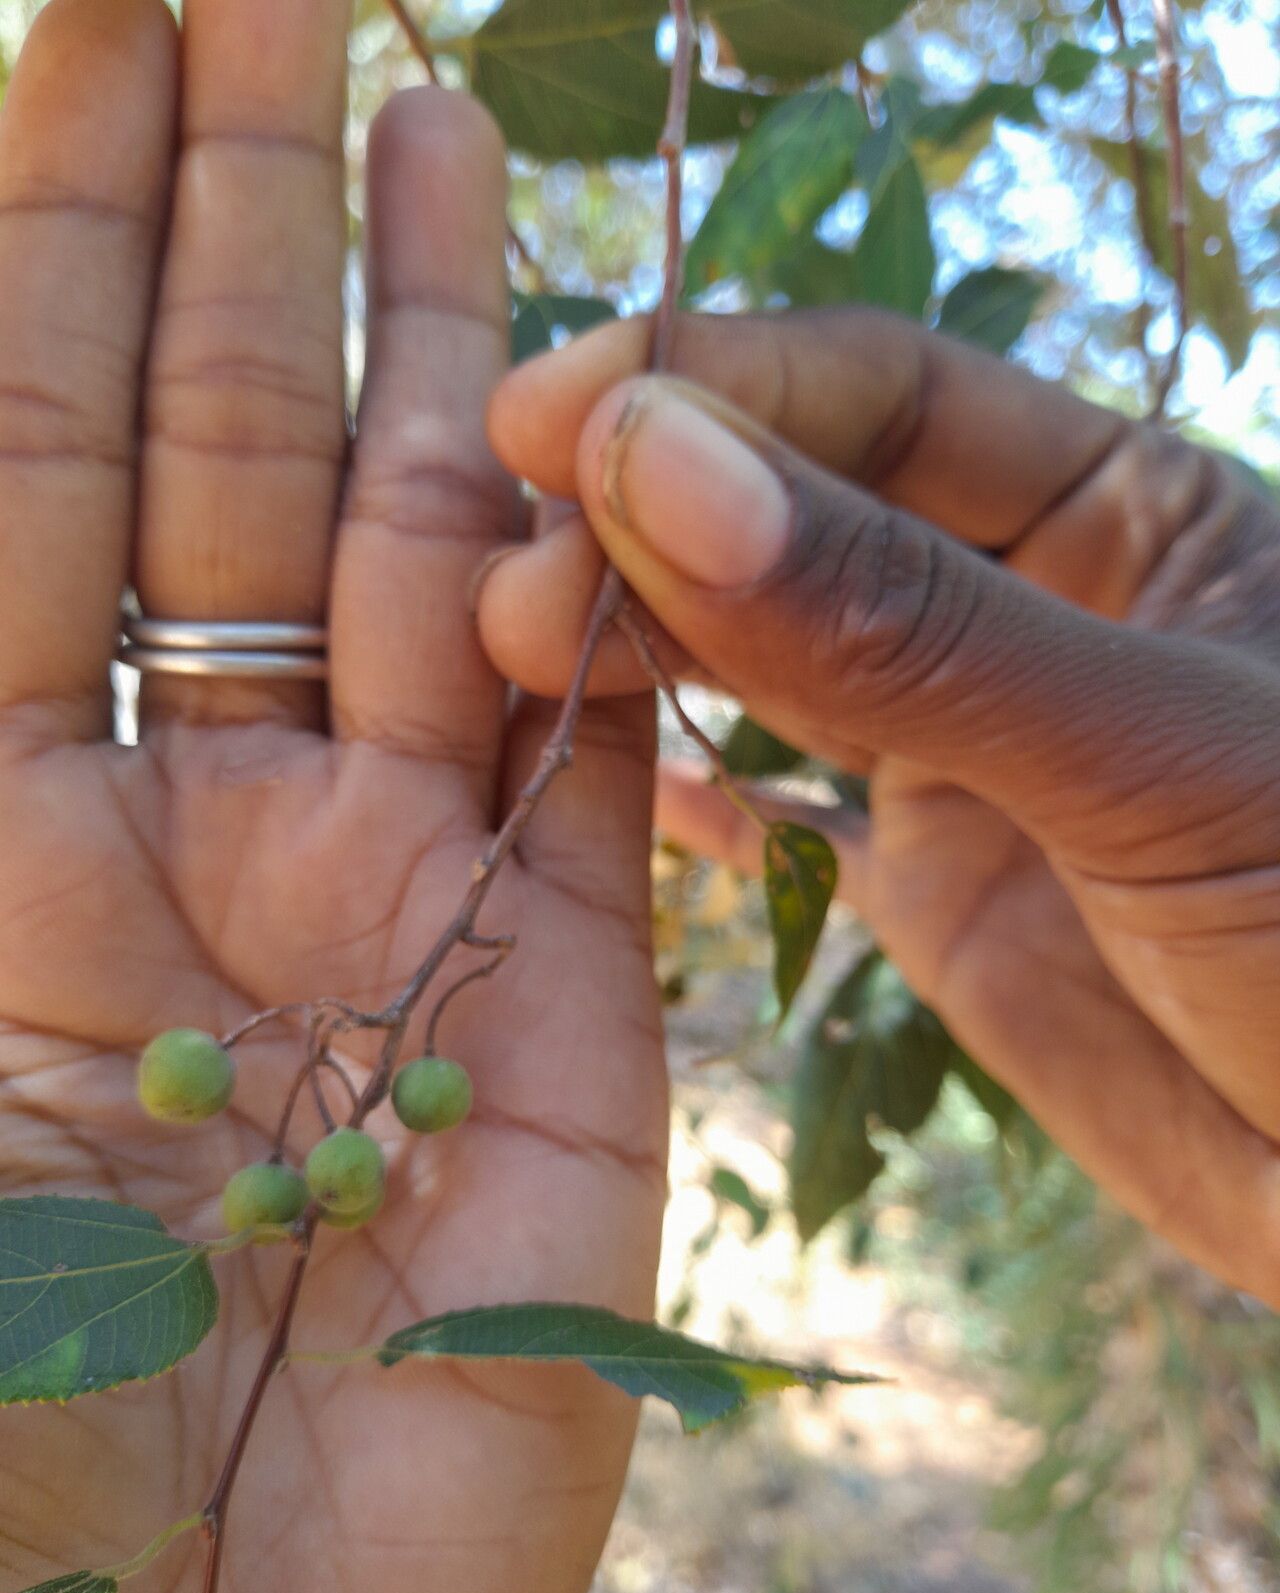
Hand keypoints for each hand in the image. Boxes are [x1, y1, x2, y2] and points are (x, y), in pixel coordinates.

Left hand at [0, 4, 665, 1592]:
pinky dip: (607, 587)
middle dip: (233, 216)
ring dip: (433, 342)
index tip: (96, 19)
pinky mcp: (568, 1003)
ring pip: (414, 566)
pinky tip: (612, 415)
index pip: (7, 455)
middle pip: (202, 457)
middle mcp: (179, 828)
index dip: (43, 227)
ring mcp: (390, 903)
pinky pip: (602, 750)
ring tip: (444, 112)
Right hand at [480, 310, 1279, 1307]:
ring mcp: (975, 745)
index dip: (718, 383)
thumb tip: (653, 467)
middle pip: (805, 510)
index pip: (890, 391)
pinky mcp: (938, 883)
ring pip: (776, 648)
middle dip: (652, 517)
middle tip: (507, 571)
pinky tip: (593, 761)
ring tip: (512, 644)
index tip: (555, 414)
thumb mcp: (1152, 755)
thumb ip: (907, 627)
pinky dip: (693, 778)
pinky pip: (789, 798)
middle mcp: (1034, 605)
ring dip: (645, 633)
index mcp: (1130, 507)